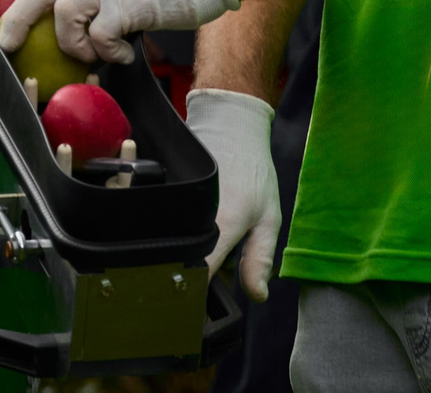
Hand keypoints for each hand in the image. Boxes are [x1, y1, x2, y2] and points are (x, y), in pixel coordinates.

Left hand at [0, 0, 240, 65]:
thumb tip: (81, 15)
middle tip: (8, 44)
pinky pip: (101, 36)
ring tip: (91, 55)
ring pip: (62, 12)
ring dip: (71, 43)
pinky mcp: (128, 6)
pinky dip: (108, 54)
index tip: (20, 4)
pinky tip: (124, 55)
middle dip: (16, 19)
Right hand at [186, 88, 280, 298]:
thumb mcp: (268, 217)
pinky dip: (176, 229)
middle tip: (207, 271)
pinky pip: (165, 220)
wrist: (229, 124)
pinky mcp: (162, 190)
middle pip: (182, 259)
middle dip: (192, 271)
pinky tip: (190, 223)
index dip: (197, 293)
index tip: (199, 305)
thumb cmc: (253, 170)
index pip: (200, 272)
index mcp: (223, 223)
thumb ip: (260, 258)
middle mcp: (193, 212)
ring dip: (185, 249)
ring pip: (172, 240)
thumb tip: (257, 296)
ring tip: (202, 240)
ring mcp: (174, 199)